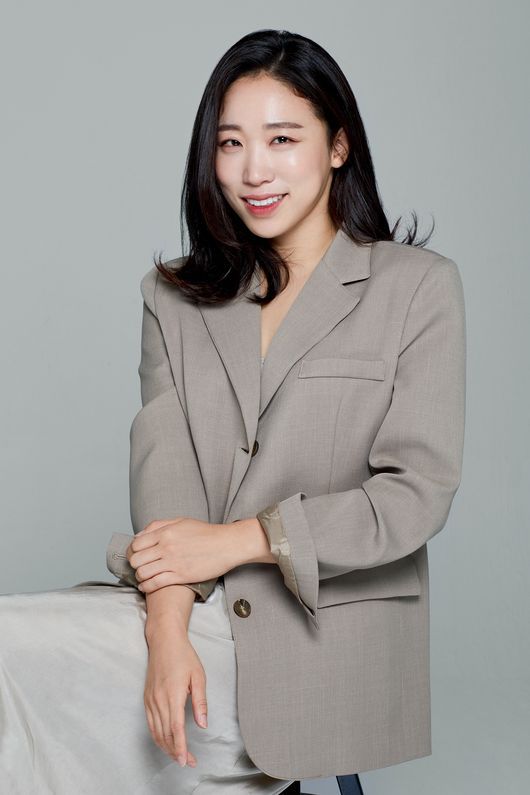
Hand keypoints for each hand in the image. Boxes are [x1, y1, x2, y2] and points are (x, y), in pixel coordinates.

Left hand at [126, 517, 240, 593]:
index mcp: (165, 532)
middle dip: (134, 565)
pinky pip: (155, 583)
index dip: (132, 551)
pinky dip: (146, 587)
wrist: (227, 545)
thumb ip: (159, 525)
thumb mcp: (181, 522)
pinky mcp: (180, 575)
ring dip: (140, 577)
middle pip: (136, 559)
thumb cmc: (205, 533)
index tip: (136, 555)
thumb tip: (140, 535)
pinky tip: (146, 586)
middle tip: (139, 567)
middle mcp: (166, 546)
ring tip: (143, 577)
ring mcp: (173, 562)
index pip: (136, 544)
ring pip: (143, 573)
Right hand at [144, 626, 206, 766]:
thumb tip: (203, 724)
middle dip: (176, 752)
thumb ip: (200, 702)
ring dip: (166, 747)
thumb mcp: (198, 676)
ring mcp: (150, 700)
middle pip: (165, 734)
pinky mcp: (147, 699)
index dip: (180, 747)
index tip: (185, 760)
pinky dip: (158, 737)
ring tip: (179, 756)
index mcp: (173, 694)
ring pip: (156, 732)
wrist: (164, 641)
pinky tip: (166, 742)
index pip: (176, 728)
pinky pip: (151, 724)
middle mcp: (159, 700)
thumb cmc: (183, 656)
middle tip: (188, 762)